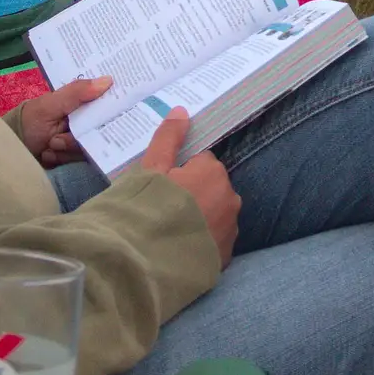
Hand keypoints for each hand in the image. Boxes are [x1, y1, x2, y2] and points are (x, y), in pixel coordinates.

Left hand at [15, 77, 111, 167]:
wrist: (10, 151)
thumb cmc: (29, 122)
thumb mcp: (50, 105)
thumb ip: (76, 93)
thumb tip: (108, 80)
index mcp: (79, 104)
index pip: (103, 103)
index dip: (110, 107)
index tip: (102, 116)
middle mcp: (83, 121)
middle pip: (99, 130)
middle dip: (75, 139)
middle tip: (55, 140)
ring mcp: (79, 141)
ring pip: (89, 148)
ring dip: (66, 149)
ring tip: (48, 146)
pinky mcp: (75, 158)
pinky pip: (81, 162)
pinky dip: (62, 159)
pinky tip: (48, 155)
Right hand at [140, 112, 240, 267]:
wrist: (143, 264)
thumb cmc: (145, 208)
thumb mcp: (151, 168)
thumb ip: (169, 138)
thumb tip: (182, 110)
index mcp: (213, 173)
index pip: (201, 162)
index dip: (180, 172)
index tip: (163, 185)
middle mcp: (230, 199)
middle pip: (211, 188)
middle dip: (194, 194)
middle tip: (163, 208)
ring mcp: (230, 231)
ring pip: (215, 214)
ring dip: (200, 218)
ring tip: (170, 231)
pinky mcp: (225, 258)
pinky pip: (214, 241)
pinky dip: (201, 241)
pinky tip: (179, 248)